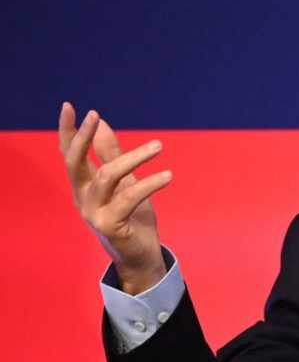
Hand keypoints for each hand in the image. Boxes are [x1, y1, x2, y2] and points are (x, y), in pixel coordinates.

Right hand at [58, 103, 172, 293]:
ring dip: (134, 158)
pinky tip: (168, 176)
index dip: (67, 130)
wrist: (140, 256)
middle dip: (82, 137)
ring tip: (159, 145)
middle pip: (75, 162)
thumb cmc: (132, 218)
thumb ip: (111, 156)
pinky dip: (149, 184)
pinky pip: (129, 198)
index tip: (69, 105)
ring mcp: (94, 213)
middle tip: (95, 115)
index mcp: (83, 185)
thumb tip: (103, 125)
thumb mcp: (124, 182)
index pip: (69, 154)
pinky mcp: (111, 226)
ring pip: (107, 176)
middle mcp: (82, 197)